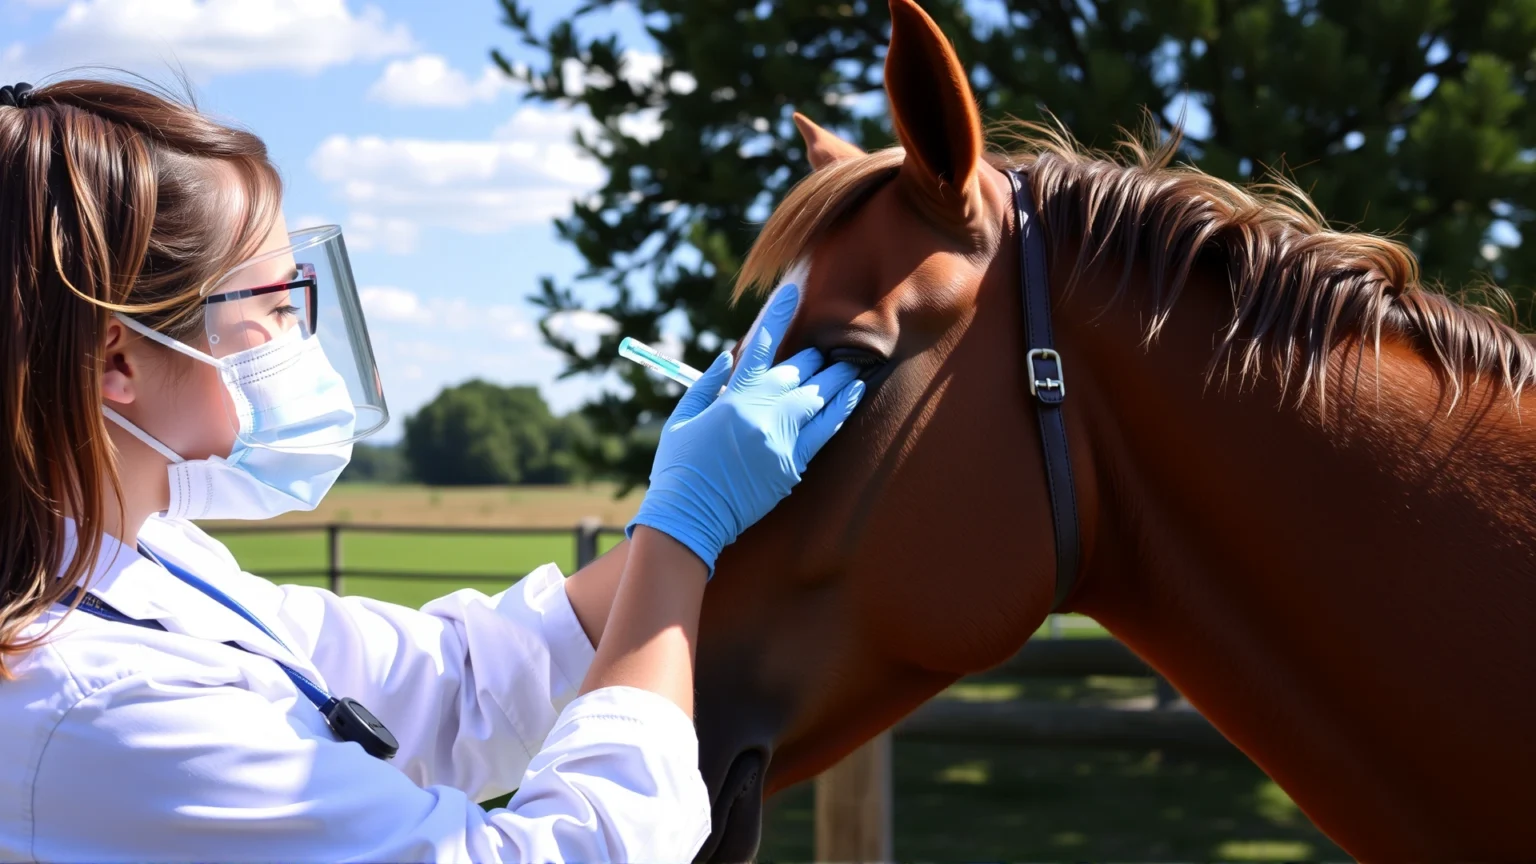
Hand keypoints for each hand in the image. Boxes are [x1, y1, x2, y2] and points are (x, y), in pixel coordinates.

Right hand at [627, 285, 865, 574]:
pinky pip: (828, 427)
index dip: (779, 313)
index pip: (760, 342)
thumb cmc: (679, 467)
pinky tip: (855, 392)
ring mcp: (781, 436)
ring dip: (838, 375)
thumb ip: (705, 384)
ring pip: (820, 393)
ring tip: (853, 363)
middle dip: (814, 355)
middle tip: (828, 348)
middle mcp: (762, 410)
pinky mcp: (794, 462)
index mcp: (733, 395)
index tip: (795, 290)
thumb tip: (725, 356)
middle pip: (799, 368)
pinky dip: (843, 406)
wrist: (691, 516)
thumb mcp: (682, 418)